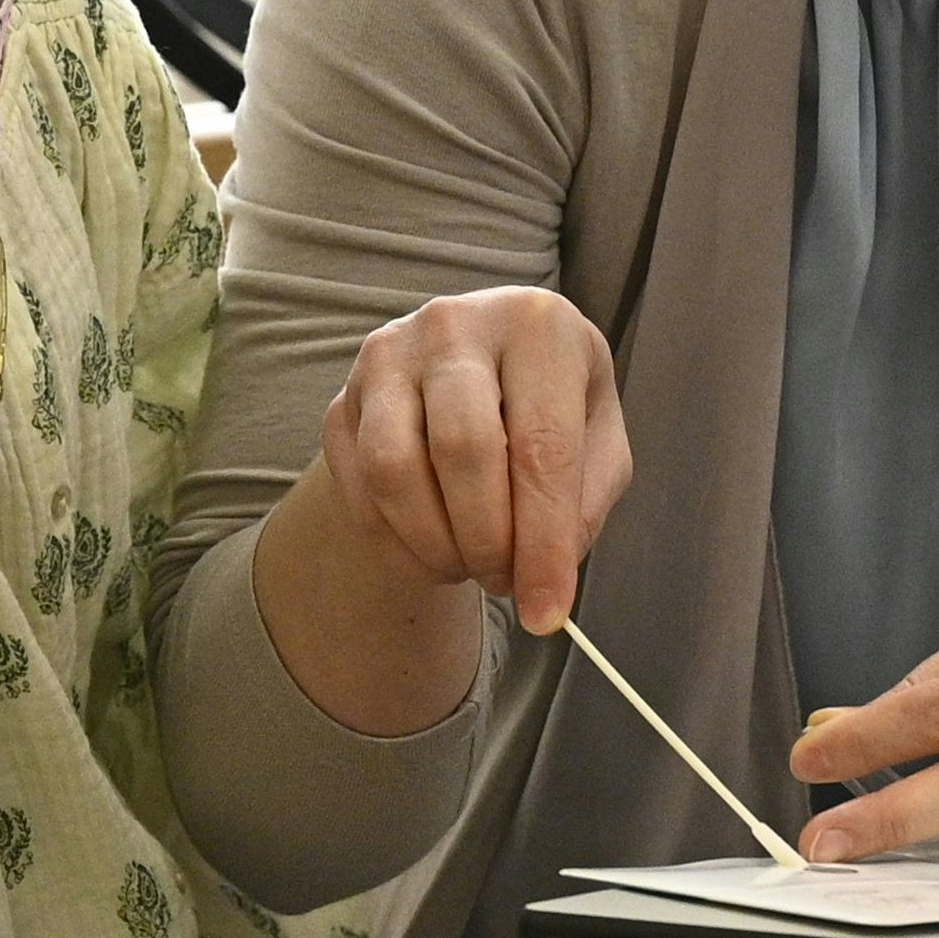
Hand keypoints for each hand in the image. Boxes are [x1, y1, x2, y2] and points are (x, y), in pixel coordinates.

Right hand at [313, 286, 634, 636]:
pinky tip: (432, 548)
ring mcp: (387, 357)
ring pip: (394, 470)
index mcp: (537, 325)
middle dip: (487, 542)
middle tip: (505, 581)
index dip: (544, 541)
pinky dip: (395, 543)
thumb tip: (546, 580)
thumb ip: (584, 501)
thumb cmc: (548, 403)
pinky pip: (357, 489)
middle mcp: (455, 325)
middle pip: (463, 452)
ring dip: (435, 545)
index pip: (542, 446)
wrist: (477, 367)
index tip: (547, 613)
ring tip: (470, 562)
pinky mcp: (342, 399)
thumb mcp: (596, 437)